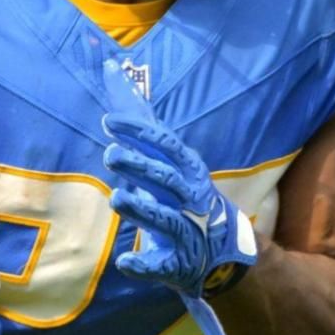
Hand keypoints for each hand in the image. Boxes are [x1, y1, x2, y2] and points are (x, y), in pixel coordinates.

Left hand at [101, 59, 257, 334]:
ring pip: (165, 219)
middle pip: (167, 179)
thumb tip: (112, 70)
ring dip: (142, 209)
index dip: (140, 133)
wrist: (224, 253)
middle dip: (141, 167)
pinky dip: (145, 264)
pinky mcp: (179, 264)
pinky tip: (126, 261)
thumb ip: (140, 124)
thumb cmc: (185, 197)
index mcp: (188, 171)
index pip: (166, 145)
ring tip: (116, 200)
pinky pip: (162, 264)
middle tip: (111, 155)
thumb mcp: (169, 160)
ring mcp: (187, 232)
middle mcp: (191, 198)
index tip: (110, 122)